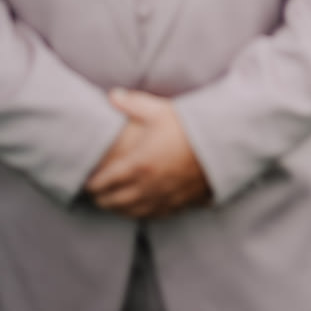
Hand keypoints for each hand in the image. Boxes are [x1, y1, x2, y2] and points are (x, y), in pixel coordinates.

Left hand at [84, 89, 210, 217]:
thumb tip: (112, 95)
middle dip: (101, 198)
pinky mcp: (179, 204)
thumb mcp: (160, 110)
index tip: (86, 181)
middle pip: (113, 202)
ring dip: (118, 208)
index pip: (103, 183)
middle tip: (96, 192)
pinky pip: (152, 216)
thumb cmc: (191, 126)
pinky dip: (140, 213)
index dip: (91, 184)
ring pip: (130, 213)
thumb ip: (132, 103)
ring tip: (113, 202)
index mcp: (137, 165)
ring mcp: (163, 199)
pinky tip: (140, 207)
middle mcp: (146, 187)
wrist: (225, 144)